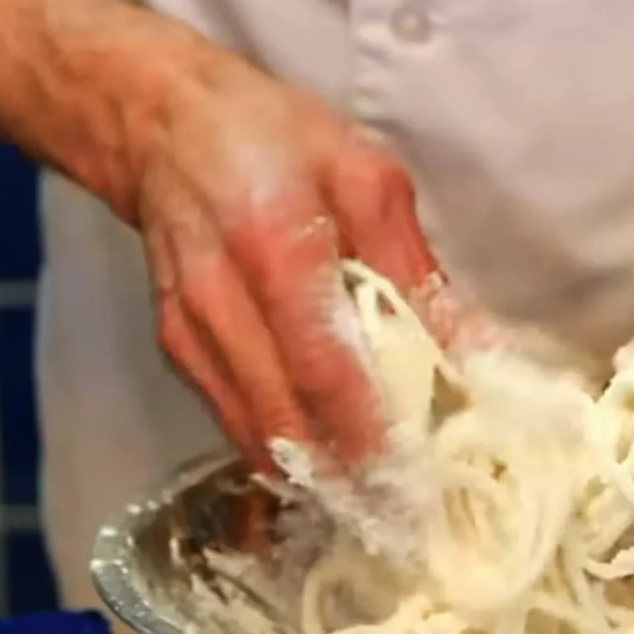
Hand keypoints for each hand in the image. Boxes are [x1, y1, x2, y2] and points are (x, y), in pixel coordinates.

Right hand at [129, 47, 438, 473]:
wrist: (163, 127)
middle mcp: (222, 304)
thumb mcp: (363, 177)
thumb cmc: (274, 139)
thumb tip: (470, 345)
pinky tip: (326, 459)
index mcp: (276, 249)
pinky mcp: (177, 350)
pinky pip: (234, 421)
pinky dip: (283, 449)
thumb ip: (415, 267)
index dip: (371, 432)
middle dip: (349, 474)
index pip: (327, 368)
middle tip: (405, 507)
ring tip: (375, 495)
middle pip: (288, 419)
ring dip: (316, 475)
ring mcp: (191, 334)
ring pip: (257, 435)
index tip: (418, 476)